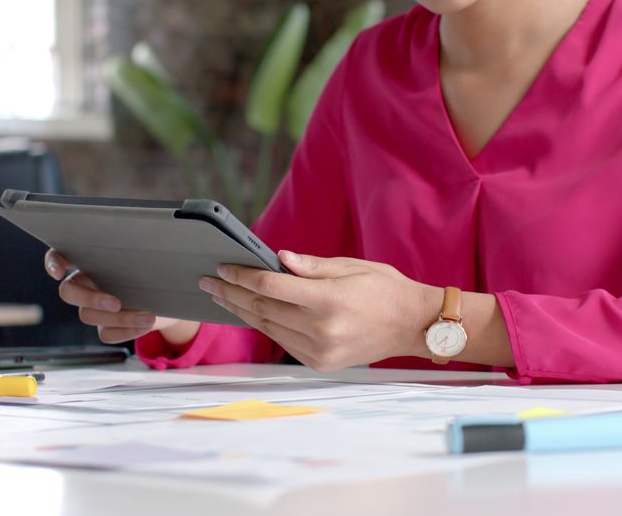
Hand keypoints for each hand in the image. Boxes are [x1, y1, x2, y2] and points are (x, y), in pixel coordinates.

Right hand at [44, 249, 199, 344]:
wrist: (171, 299)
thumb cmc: (159, 272)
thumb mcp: (157, 258)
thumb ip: (150, 252)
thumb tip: (171, 258)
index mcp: (91, 260)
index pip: (59, 255)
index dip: (53, 262)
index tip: (59, 271)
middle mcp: (87, 283)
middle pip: (68, 292)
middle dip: (91, 298)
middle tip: (116, 303)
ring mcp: (93, 307)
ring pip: (89, 316)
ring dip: (119, 318)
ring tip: (148, 316)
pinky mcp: (105, 327)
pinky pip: (105, 334)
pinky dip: (125, 331)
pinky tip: (144, 325)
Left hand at [199, 250, 440, 371]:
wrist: (413, 326)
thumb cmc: (385, 290)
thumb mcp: (352, 267)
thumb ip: (311, 266)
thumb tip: (275, 258)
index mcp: (329, 300)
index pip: (271, 286)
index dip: (241, 275)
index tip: (221, 267)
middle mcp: (321, 330)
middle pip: (262, 308)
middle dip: (232, 293)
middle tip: (209, 281)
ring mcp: (320, 351)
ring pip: (267, 327)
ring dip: (242, 311)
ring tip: (222, 296)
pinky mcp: (320, 363)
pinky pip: (282, 341)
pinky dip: (264, 325)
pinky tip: (250, 312)